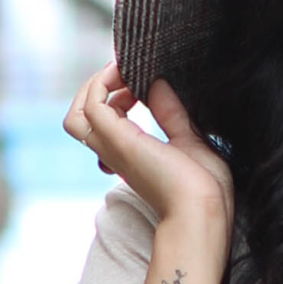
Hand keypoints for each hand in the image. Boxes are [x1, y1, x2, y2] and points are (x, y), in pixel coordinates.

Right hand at [63, 69, 233, 249]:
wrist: (204, 210)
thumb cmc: (205, 189)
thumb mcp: (189, 141)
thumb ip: (171, 114)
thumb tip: (158, 86)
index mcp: (132, 158)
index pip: (104, 126)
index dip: (115, 97)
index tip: (140, 84)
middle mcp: (117, 155)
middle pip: (81, 121)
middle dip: (98, 89)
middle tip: (126, 76)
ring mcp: (115, 148)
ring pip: (76, 116)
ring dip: (95, 86)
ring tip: (121, 73)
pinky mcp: (120, 141)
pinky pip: (93, 107)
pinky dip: (103, 84)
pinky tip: (127, 77)